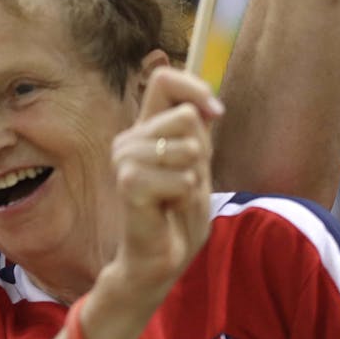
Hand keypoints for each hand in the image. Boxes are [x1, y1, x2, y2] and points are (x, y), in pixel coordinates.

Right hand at [106, 68, 220, 305]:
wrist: (158, 258)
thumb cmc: (177, 214)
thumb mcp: (197, 166)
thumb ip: (197, 133)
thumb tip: (207, 106)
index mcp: (145, 129)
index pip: (163, 80)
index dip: (194, 88)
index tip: (215, 113)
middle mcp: (130, 138)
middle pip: (183, 115)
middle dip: (201, 151)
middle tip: (185, 180)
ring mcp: (124, 159)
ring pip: (186, 147)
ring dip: (194, 177)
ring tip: (175, 196)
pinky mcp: (128, 183)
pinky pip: (181, 178)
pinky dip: (186, 195)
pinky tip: (167, 208)